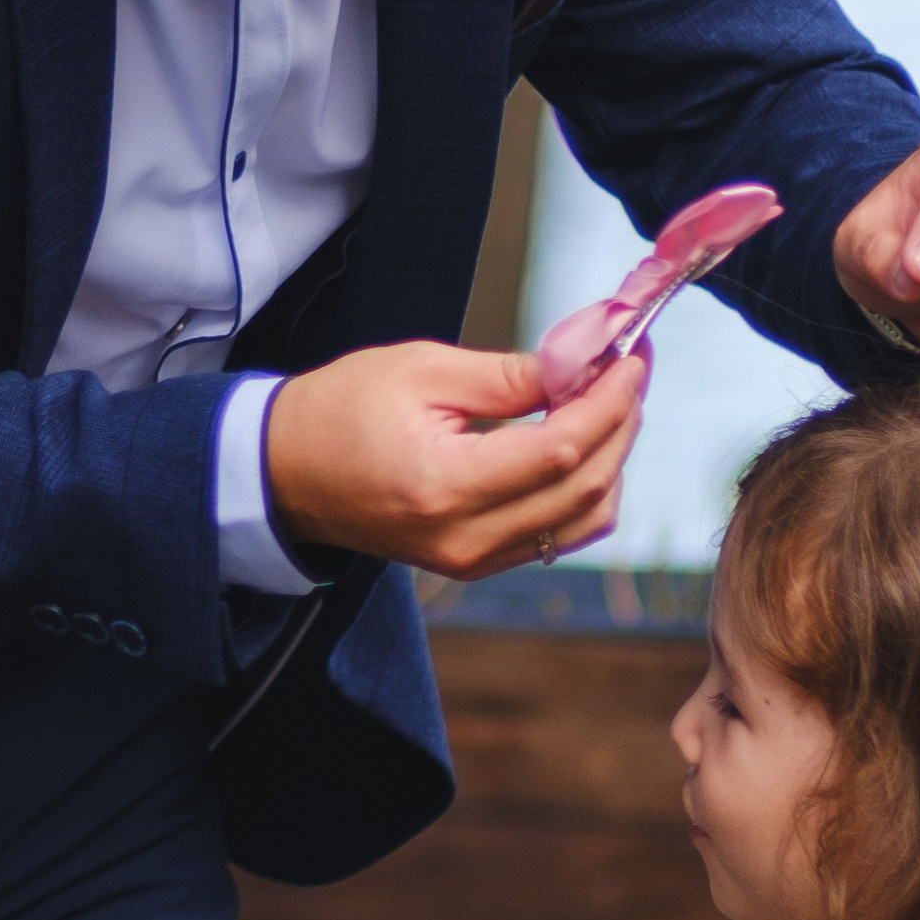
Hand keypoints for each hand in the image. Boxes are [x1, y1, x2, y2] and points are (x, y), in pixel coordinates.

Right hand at [265, 342, 645, 579]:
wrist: (286, 474)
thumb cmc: (341, 410)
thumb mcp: (422, 371)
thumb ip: (509, 376)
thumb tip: (584, 365)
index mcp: (446, 485)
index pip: (562, 450)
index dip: (610, 401)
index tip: (633, 356)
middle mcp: (466, 537)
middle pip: (585, 489)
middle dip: (622, 423)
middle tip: (631, 368)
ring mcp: (473, 559)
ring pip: (585, 520)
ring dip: (613, 458)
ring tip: (611, 400)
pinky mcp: (476, 563)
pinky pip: (558, 535)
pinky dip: (586, 489)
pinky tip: (584, 440)